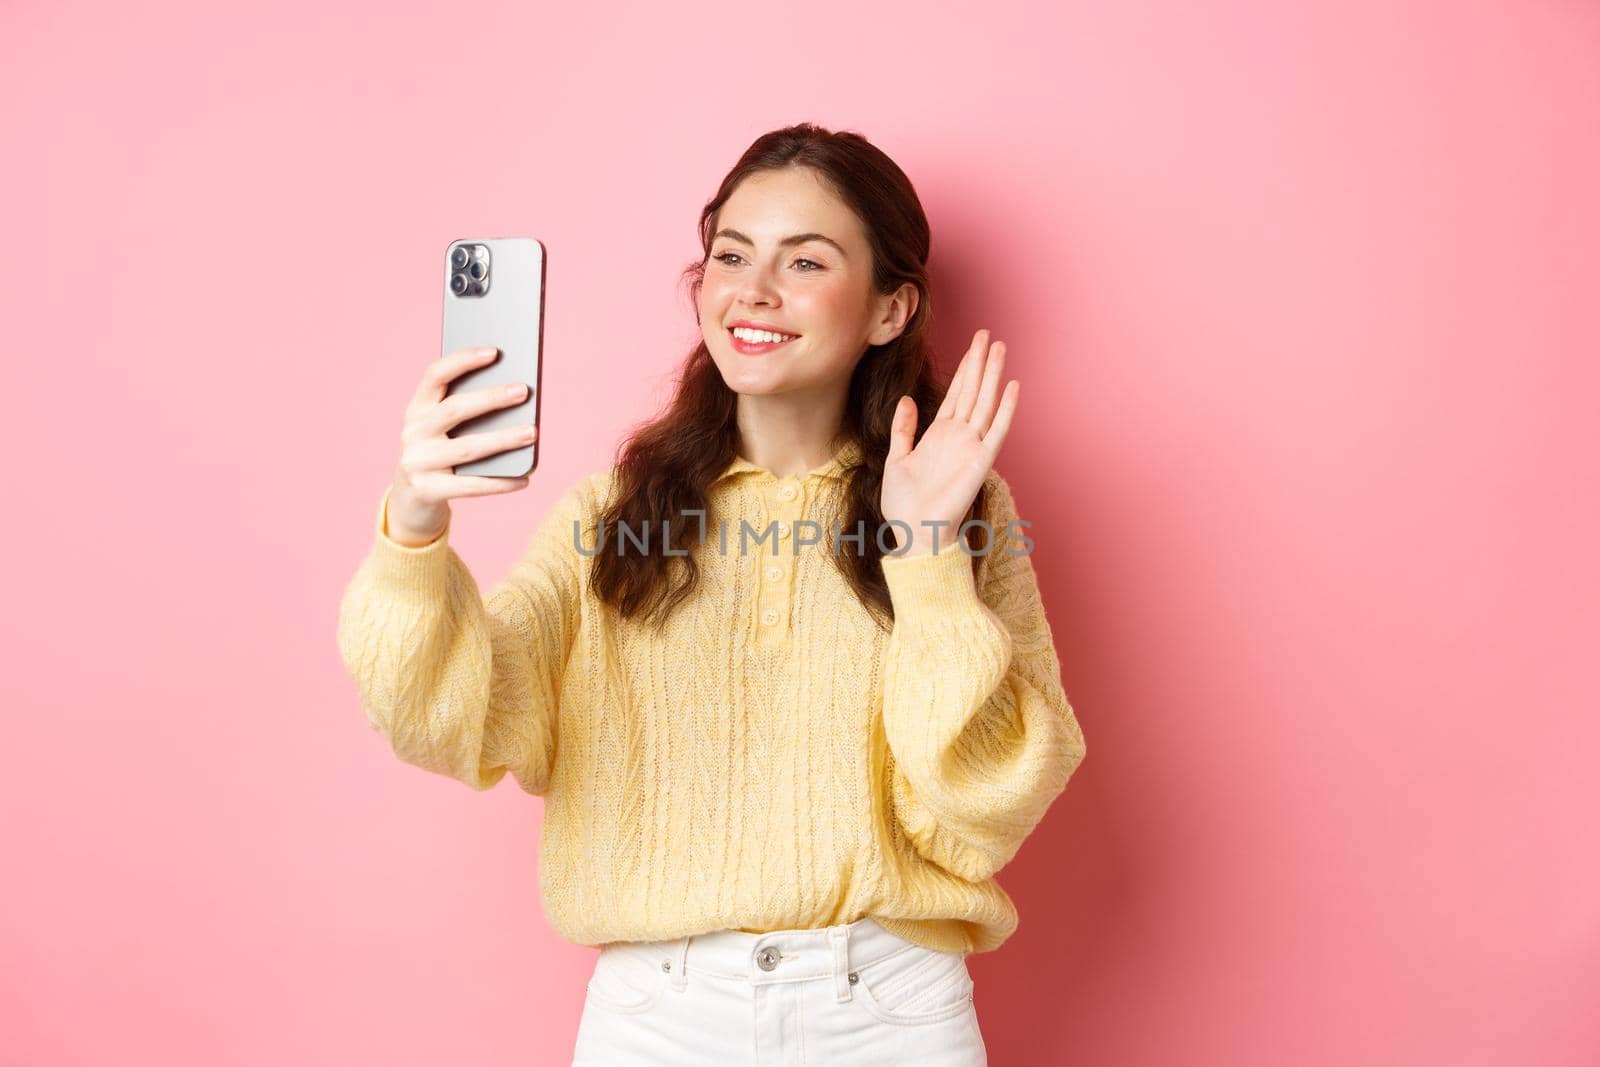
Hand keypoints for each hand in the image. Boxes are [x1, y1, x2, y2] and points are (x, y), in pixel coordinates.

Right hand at [386, 345, 537, 544]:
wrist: (410, 502)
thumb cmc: (440, 455)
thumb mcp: (443, 431)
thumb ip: (467, 413)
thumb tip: (516, 397)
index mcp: (416, 409)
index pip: (435, 375)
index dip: (463, 361)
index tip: (495, 352)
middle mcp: (412, 432)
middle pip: (455, 409)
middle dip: (491, 398)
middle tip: (524, 391)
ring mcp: (417, 462)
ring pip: (467, 448)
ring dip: (503, 440)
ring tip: (532, 433)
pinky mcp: (426, 491)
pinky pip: (470, 486)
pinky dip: (500, 482)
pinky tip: (524, 479)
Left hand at [882, 329, 1018, 556]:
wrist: (914, 531)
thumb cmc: (904, 504)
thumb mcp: (895, 459)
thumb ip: (903, 430)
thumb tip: (907, 399)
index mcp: (938, 435)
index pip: (956, 394)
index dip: (964, 369)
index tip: (972, 345)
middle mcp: (958, 437)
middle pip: (972, 391)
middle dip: (980, 362)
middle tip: (988, 334)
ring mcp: (971, 447)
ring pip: (985, 403)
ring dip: (993, 376)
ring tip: (1000, 349)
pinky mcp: (980, 461)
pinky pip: (996, 431)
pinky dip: (1005, 410)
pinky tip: (1012, 387)